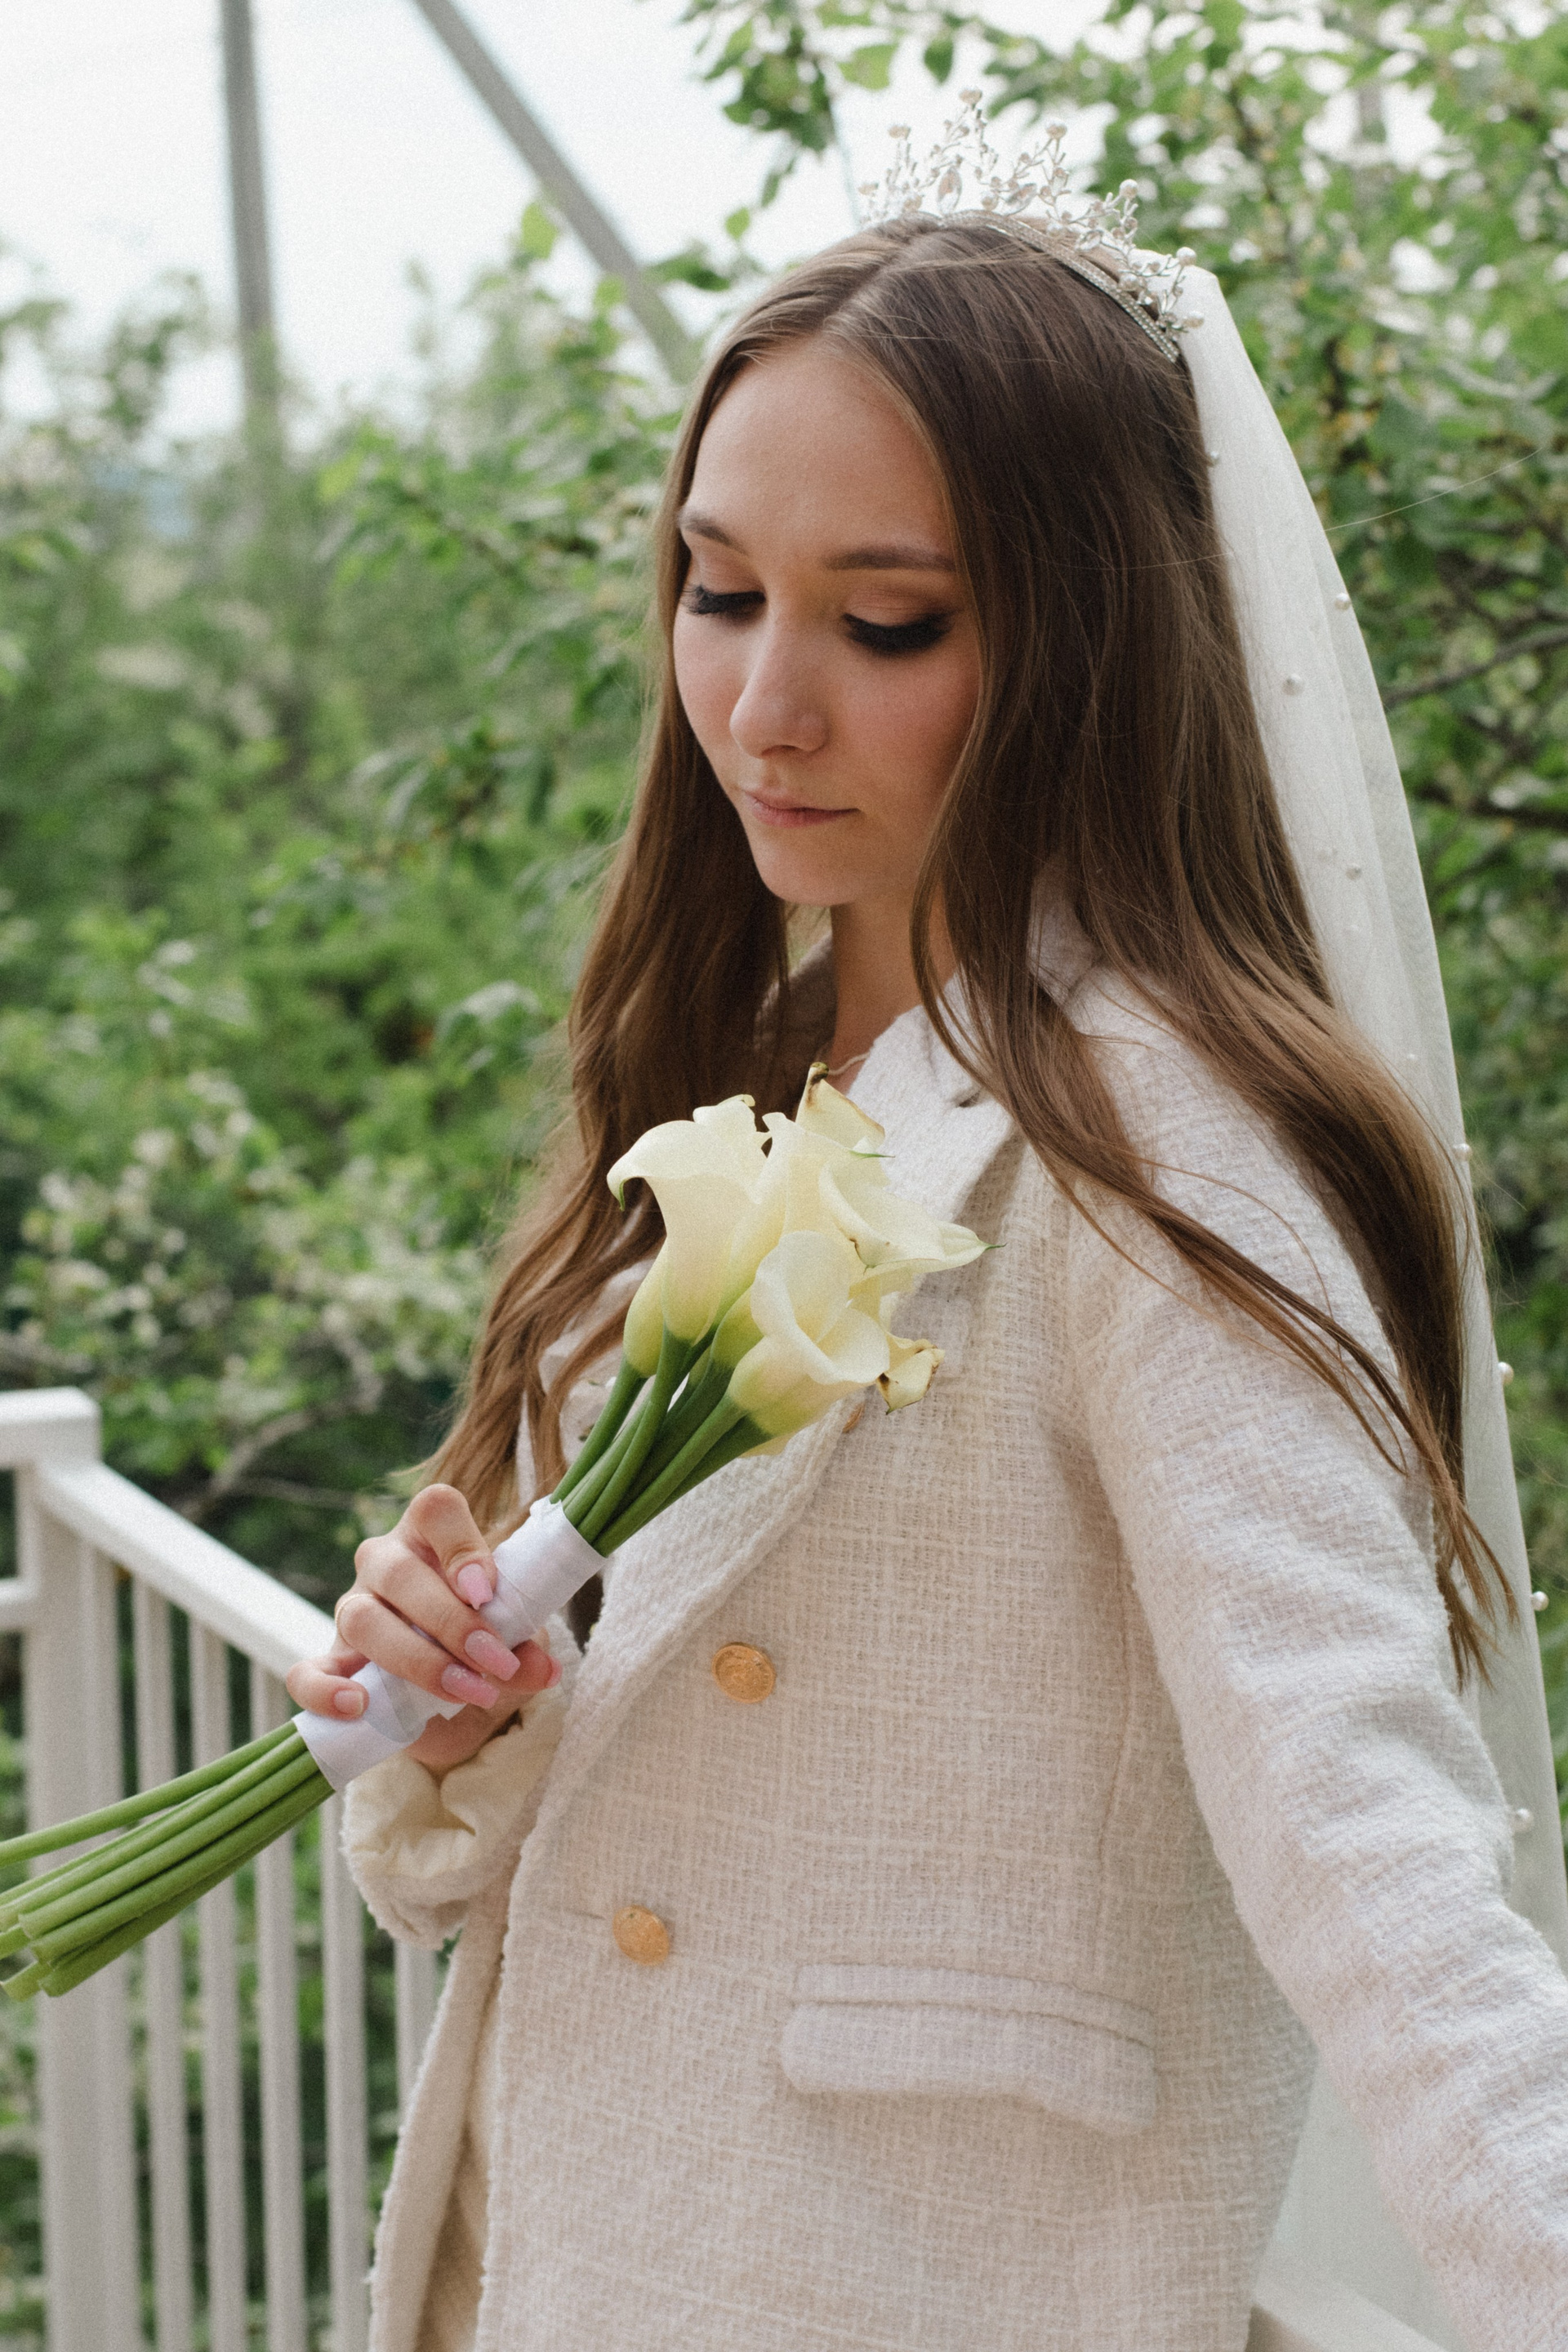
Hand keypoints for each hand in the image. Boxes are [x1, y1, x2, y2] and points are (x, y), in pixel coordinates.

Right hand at [285, 1484, 558, 1771]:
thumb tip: (543, 1669)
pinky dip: (326, 1690)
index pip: (436, 1510)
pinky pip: (307, 1672)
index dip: (461, 1545)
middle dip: (453, 1624)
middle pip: (400, 1574)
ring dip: (417, 1660)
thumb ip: (527, 1646)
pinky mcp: (330, 1661)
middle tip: (496, 1663)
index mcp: (432, 1535)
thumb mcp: (513, 1637)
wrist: (452, 1684)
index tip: (488, 1592)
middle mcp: (384, 1563)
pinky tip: (359, 1706)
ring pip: (361, 1619)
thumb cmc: (482, 1635)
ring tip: (465, 1692)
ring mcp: (351, 1609)